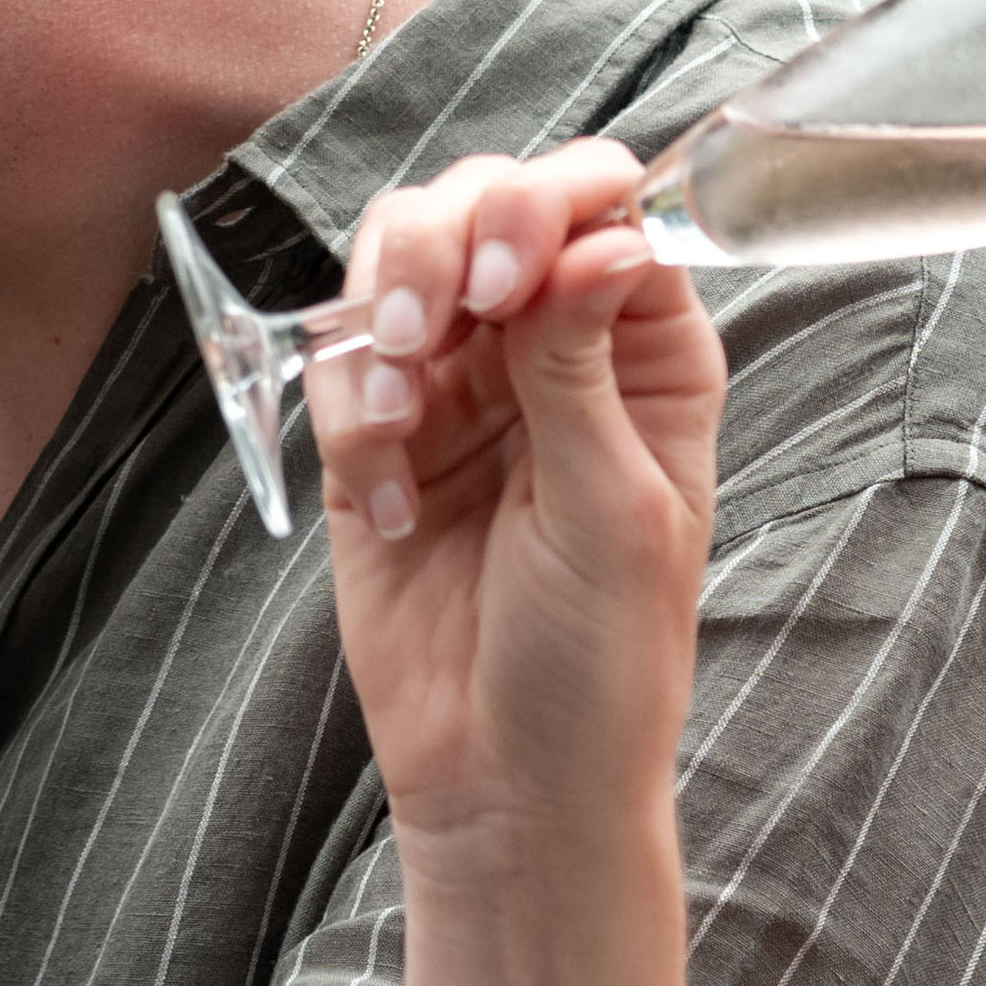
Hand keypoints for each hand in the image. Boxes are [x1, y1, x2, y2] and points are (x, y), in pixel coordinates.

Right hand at [308, 143, 722, 864]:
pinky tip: (386, 496)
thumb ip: (585, 369)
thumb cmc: (600, 667)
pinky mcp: (376, 433)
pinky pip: (340, 360)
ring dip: (386, 315)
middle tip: (438, 329)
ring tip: (398, 419)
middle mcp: (553, 346)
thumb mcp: (615, 514)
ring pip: (400, 256)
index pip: (605, 207)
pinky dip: (348, 409)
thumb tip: (609, 236)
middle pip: (487, 200)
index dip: (550, 205)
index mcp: (646, 354)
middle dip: (448, 243)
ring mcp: (461, 384)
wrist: (505, 784)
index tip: (509, 273)